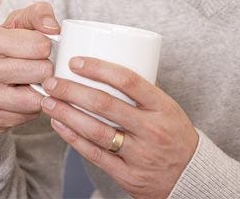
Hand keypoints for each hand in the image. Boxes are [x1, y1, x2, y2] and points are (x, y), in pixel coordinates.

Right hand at [0, 1, 59, 133]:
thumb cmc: (3, 48)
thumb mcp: (17, 23)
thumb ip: (39, 14)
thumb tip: (54, 29)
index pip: (41, 45)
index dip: (46, 47)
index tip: (37, 49)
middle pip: (42, 71)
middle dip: (45, 69)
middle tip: (35, 68)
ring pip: (36, 97)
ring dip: (40, 91)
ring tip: (31, 83)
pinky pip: (27, 115)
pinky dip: (31, 108)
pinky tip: (22, 98)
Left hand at [39, 57, 198, 198]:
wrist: (191, 176)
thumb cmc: (174, 134)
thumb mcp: (167, 107)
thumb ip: (142, 90)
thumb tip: (108, 62)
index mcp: (162, 107)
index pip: (128, 80)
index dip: (99, 69)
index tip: (76, 61)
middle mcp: (151, 130)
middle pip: (105, 105)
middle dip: (73, 91)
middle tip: (52, 81)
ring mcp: (139, 155)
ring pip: (96, 131)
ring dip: (67, 114)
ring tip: (48, 101)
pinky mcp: (127, 175)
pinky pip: (95, 155)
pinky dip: (73, 138)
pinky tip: (59, 124)